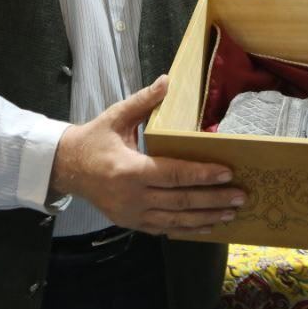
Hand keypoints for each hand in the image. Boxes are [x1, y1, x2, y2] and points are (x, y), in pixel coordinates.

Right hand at [49, 74, 242, 234]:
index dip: (202, 174)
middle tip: (241, 195)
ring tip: (232, 212)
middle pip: (180, 201)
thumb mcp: (116, 116)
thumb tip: (167, 79)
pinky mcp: (131, 223)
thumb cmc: (94, 140)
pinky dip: (188, 229)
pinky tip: (207, 225)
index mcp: (129, 170)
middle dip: (213, 199)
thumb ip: (143, 101)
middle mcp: (132, 197)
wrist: (66, 168)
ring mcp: (132, 214)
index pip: (174, 174)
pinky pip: (164, 228)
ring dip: (206, 217)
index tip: (227, 172)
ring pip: (176, 219)